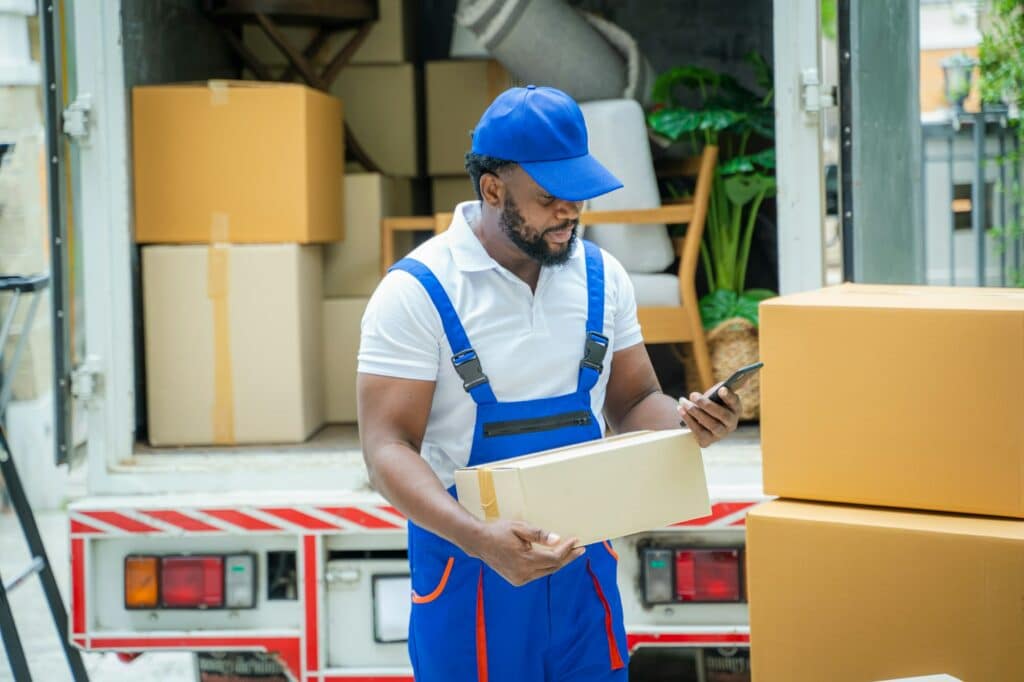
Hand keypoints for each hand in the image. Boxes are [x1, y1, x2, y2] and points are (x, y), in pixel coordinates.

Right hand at [464, 519, 584, 586]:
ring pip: (546, 572)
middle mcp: (524, 573)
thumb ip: (538, 534)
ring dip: (559, 562)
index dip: (567, 550)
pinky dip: (547, 566)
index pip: (554, 558)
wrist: (479, 542)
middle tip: (580, 548)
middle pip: (553, 567)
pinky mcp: (517, 580)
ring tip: (570, 552)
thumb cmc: (499, 531)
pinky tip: (553, 558)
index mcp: (525, 560)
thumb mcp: (519, 527)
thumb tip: (557, 539)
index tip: (576, 541)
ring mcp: (520, 578)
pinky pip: (538, 574)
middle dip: (568, 557)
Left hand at [678, 384, 740, 446]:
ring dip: (695, 412)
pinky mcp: (708, 441)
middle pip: (723, 415)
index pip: (735, 402)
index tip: (721, 389)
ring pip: (711, 424)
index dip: (729, 397)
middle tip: (693, 395)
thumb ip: (718, 390)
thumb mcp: (714, 395)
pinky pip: (699, 432)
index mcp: (735, 409)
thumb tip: (723, 387)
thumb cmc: (708, 404)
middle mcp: (731, 423)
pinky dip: (689, 420)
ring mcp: (721, 434)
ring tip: (684, 402)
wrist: (696, 420)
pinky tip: (681, 410)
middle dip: (707, 404)